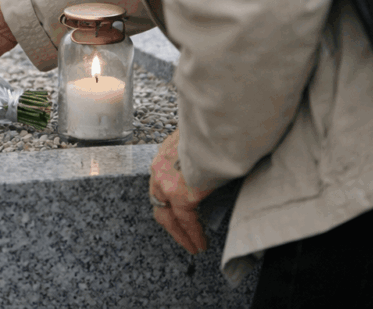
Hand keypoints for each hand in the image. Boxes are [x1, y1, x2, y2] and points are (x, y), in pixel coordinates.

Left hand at [149, 129, 213, 254]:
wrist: (214, 126)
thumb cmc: (210, 129)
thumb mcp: (195, 140)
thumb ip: (195, 156)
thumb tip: (210, 164)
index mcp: (163, 156)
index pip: (160, 185)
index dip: (168, 201)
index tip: (177, 213)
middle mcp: (159, 170)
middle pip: (159, 204)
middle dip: (170, 224)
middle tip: (182, 237)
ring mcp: (167, 184)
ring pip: (168, 216)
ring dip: (180, 233)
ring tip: (193, 246)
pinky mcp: (182, 196)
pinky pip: (186, 221)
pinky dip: (193, 235)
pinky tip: (200, 245)